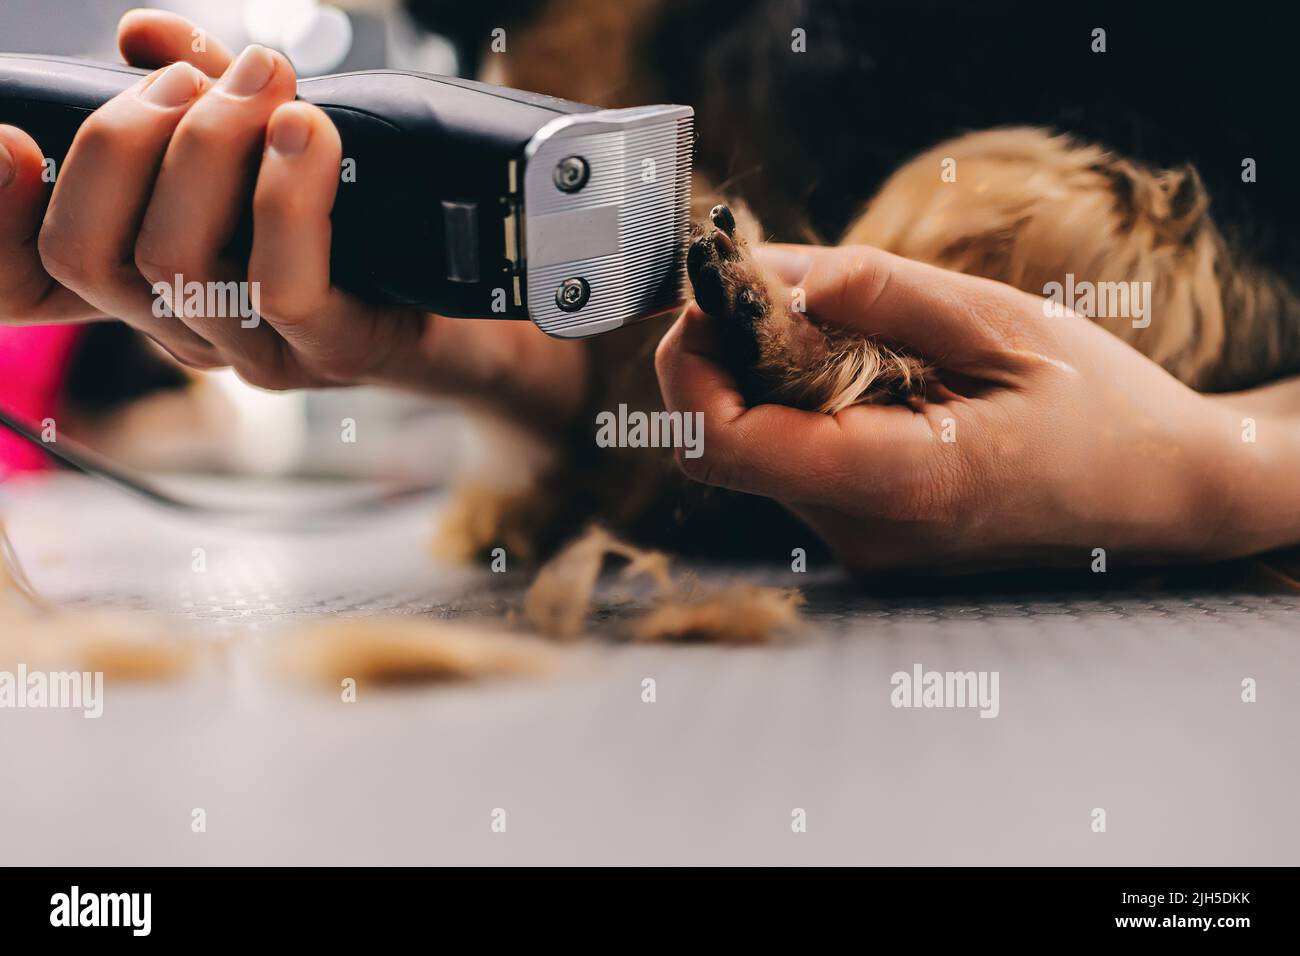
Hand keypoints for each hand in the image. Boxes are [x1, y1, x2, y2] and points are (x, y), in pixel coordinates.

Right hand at [0, 10, 585, 427]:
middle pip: (89, 252)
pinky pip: (282, 284)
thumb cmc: (358, 223)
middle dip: (125, 138)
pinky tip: (306, 131)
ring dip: (211, 145)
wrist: (468, 304)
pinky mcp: (333, 350)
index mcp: (152, 284)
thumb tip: (141, 35)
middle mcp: (189, 329)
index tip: (12, 132)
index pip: (33, 275)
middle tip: (200, 76)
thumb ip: (200, 89)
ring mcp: (259, 352)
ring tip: (265, 81)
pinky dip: (285, 193)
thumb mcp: (265, 142)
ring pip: (177, 260)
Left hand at [656, 243, 1255, 574]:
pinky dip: (792, 401)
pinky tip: (846, 360)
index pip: (728, 444)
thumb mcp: (1007, 326)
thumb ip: (890, 298)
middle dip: (715, 359)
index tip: (709, 293)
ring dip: (756, 376)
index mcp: (901, 484)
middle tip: (754, 283)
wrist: (1159, 494)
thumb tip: (782, 273)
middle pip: (724, 448)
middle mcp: (862, 531)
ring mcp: (861, 542)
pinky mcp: (865, 532)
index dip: (689, 366)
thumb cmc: (1101, 408)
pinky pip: (793, 460)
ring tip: (820, 317)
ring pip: (753, 453)